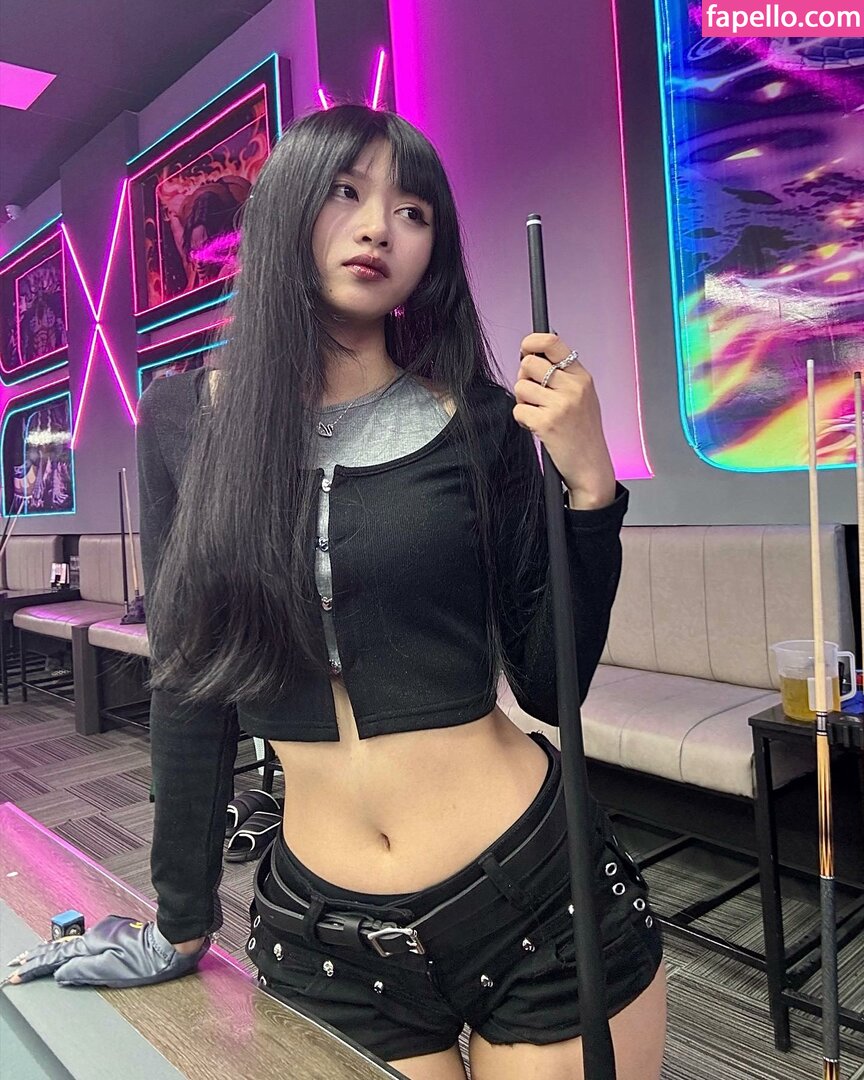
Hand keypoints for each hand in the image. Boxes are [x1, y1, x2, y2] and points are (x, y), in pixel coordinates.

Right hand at [2, 915, 209, 988]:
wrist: (172, 942)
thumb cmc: (147, 959)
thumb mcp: (111, 971)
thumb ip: (83, 971)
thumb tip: (61, 973)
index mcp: (93, 943)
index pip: (55, 957)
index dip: (34, 966)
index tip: (17, 974)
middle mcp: (97, 932)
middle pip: (60, 945)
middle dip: (37, 955)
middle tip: (18, 962)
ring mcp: (107, 930)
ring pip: (73, 941)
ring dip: (52, 949)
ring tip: (35, 956)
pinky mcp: (117, 931)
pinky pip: (86, 939)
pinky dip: (70, 946)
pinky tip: (68, 950)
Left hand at [514, 333, 615, 508]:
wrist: (592, 468)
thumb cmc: (583, 434)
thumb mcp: (583, 398)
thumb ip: (563, 377)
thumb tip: (531, 356)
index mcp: (582, 377)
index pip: (552, 342)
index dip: (531, 342)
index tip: (524, 349)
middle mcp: (573, 387)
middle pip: (528, 363)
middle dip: (524, 378)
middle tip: (533, 396)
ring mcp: (560, 405)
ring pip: (520, 386)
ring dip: (523, 402)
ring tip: (538, 415)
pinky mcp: (547, 423)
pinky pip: (518, 410)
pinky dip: (522, 420)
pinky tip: (537, 428)